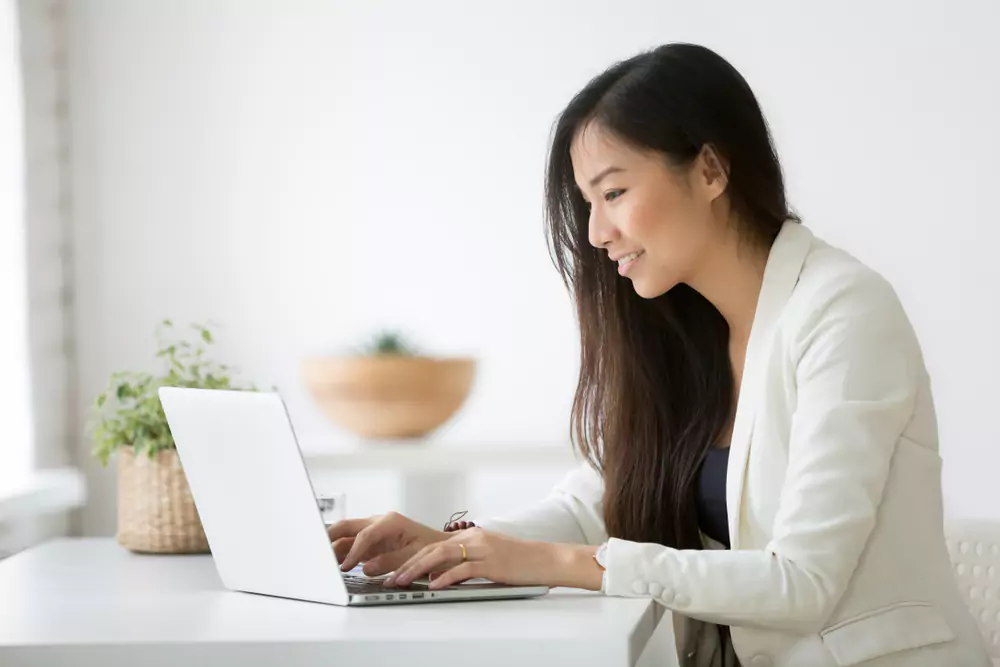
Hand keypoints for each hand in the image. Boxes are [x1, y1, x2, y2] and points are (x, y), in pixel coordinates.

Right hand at [327, 511, 448, 576]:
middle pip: (347, 526)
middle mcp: (378, 523)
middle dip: (329, 536)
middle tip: (315, 550)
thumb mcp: (414, 555)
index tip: (345, 567)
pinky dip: (340, 553)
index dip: (353, 552)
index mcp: (390, 522)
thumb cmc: (430, 546)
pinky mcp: (371, 542)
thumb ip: (390, 561)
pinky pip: (350, 545)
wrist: (439, 546)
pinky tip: (333, 564)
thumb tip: (367, 568)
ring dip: (332, 547)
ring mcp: (373, 531)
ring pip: (345, 536)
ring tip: (320, 561)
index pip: (364, 535)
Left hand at [383, 527, 601, 590]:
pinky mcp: (492, 563)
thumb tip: (439, 576)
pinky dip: (444, 578)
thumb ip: (464, 563)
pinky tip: (433, 586)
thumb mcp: (489, 557)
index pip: (432, 545)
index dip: (410, 558)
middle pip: (431, 549)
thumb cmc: (519, 562)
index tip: (393, 570)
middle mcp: (473, 538)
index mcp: (471, 536)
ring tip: (402, 581)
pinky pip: (462, 569)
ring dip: (417, 570)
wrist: (547, 560)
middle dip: (406, 564)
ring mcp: (483, 549)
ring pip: (441, 556)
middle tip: (389, 578)